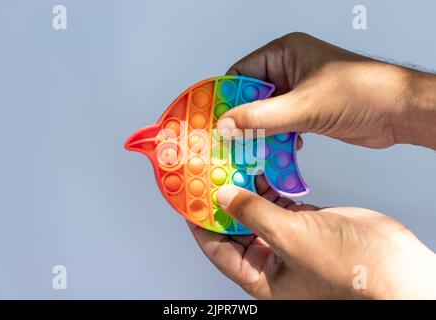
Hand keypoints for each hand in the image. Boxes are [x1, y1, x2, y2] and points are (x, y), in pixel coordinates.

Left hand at [189, 176, 435, 298]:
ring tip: (230, 161)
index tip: (189, 196)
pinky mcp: (302, 220)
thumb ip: (253, 215)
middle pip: (232, 224)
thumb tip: (223, 195)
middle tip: (208, 171)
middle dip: (221, 198)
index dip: (200, 221)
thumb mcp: (291, 240)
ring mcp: (285, 237)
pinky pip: (275, 199)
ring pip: (253, 208)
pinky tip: (259, 165)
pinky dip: (267, 182)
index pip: (217, 247)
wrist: (394, 263)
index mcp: (260, 276)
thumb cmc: (348, 269)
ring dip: (243, 186)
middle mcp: (269, 257)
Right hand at [217, 32, 435, 149]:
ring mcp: (298, 92)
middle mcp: (289, 71)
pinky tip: (281, 149)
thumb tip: (228, 123)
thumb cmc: (364, 91)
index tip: (213, 119)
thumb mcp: (304, 105)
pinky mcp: (306, 111)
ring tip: (255, 148)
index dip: (226, 97)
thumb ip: (262, 117)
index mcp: (285, 54)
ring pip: (265, 114)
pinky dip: (277, 139)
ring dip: (260, 133)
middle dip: (243, 119)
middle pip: (251, 97)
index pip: (241, 74)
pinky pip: (280, 125)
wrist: (398, 111)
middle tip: (231, 139)